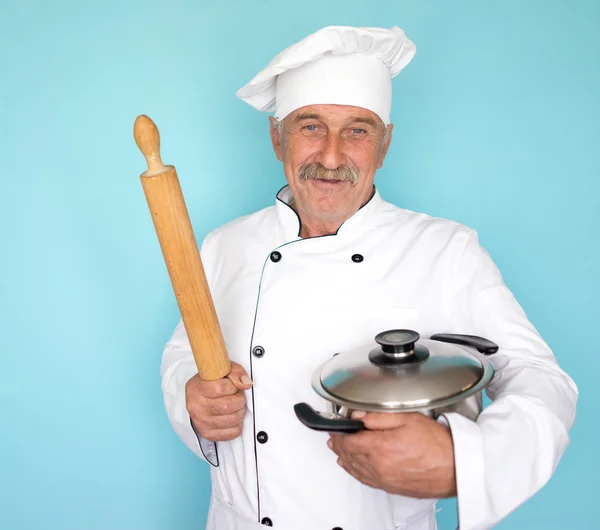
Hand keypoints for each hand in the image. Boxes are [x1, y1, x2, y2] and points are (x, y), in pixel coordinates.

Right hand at [185, 361, 252, 441]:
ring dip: (240, 411)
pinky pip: (233, 432)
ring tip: (236, 405)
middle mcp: (196, 406)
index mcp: (197, 388)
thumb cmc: (210, 383)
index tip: (233, 385)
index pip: (220, 388)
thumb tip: (246, 384)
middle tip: (237, 395)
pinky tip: (232, 416)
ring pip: (232, 419)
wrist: (197, 398)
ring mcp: (201, 422)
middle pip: (228, 406)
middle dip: (239, 399)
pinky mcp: (208, 434)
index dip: (233, 386)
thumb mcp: (221, 370)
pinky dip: (238, 424)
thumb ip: (235, 372)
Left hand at [328, 412, 456, 497]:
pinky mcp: (391, 487)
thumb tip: (358, 416)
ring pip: (355, 468)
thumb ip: (378, 416)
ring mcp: (384, 479)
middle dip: (339, 444)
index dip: (339, 432)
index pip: (349, 440)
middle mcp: (379, 466)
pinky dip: (355, 472)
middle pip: (350, 455)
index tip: (336, 426)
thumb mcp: (407, 418)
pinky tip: (351, 467)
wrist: (455, 468)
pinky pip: (365, 480)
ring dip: (344, 457)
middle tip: (334, 436)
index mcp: (380, 448)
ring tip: (338, 449)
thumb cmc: (437, 444)